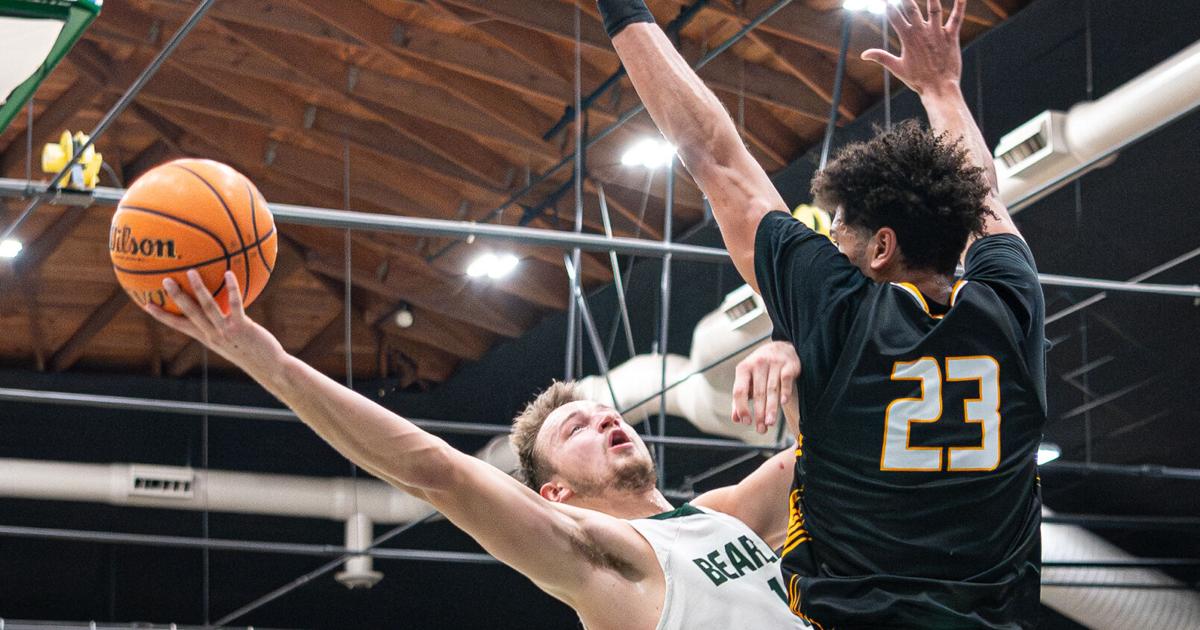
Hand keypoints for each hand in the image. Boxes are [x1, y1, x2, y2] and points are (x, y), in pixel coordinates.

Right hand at [144, 269, 284, 371]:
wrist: (268, 367)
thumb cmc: (251, 352)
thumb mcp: (231, 340)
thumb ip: (222, 326)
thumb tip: (220, 308)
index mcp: (206, 337)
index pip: (178, 325)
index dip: (162, 315)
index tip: (145, 304)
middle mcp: (212, 335)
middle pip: (188, 313)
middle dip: (175, 297)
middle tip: (164, 280)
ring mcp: (226, 331)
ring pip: (207, 308)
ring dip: (198, 289)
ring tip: (190, 272)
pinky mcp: (242, 327)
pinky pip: (235, 304)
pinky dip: (232, 288)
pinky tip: (229, 273)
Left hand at [731, 341, 800, 434]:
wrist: (782, 347)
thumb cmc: (761, 369)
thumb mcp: (747, 379)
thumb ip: (741, 398)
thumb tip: (736, 419)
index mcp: (744, 369)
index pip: (739, 390)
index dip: (741, 407)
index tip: (746, 422)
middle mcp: (757, 364)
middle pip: (758, 393)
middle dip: (759, 413)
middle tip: (761, 429)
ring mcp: (774, 363)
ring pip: (772, 389)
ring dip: (771, 408)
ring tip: (770, 422)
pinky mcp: (789, 364)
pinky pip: (786, 379)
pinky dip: (785, 391)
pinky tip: (784, 403)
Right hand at [861, 0, 966, 95]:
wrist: (939, 88)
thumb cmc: (918, 80)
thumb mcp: (897, 68)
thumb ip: (881, 57)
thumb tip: (863, 54)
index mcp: (907, 38)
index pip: (894, 17)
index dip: (888, 5)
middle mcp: (921, 32)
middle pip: (911, 8)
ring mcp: (937, 32)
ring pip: (934, 8)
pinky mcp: (951, 36)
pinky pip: (956, 17)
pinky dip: (959, 6)